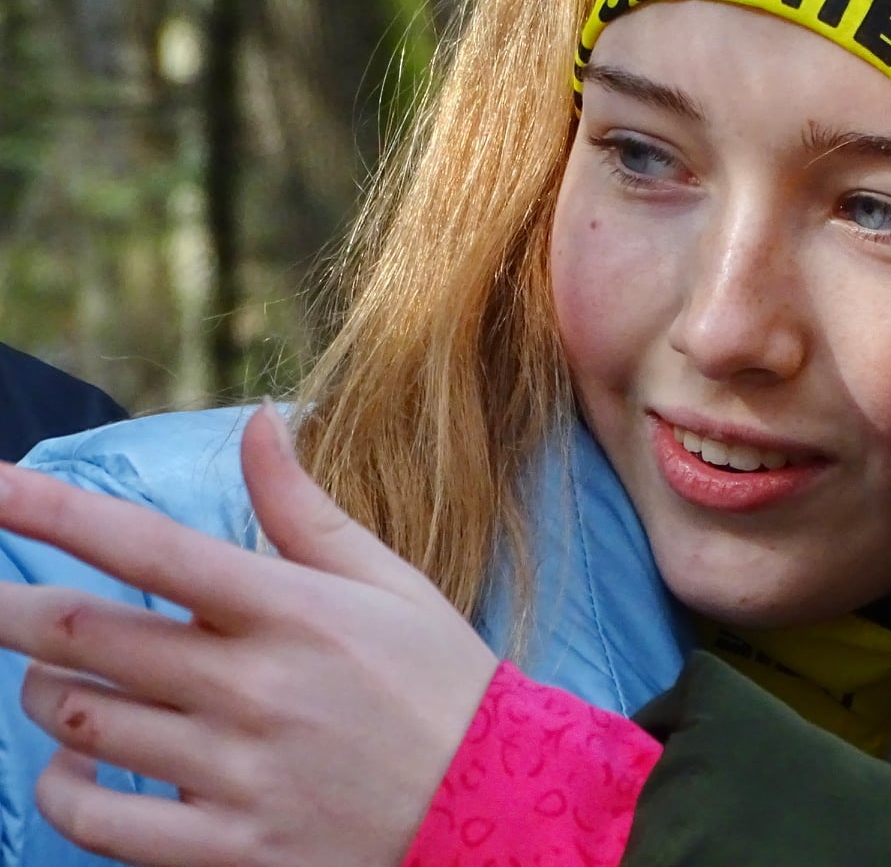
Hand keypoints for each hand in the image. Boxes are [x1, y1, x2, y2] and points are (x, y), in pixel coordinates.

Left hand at [0, 405, 499, 866]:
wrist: (488, 804)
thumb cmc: (434, 678)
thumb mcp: (386, 578)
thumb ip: (302, 506)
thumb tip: (257, 420)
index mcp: (292, 608)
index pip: (150, 546)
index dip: (55, 511)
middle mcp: (253, 685)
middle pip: (85, 634)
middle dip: (11, 607)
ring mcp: (235, 771)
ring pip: (80, 720)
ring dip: (46, 691)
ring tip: (55, 678)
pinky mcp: (226, 848)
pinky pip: (98, 819)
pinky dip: (62, 787)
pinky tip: (75, 763)